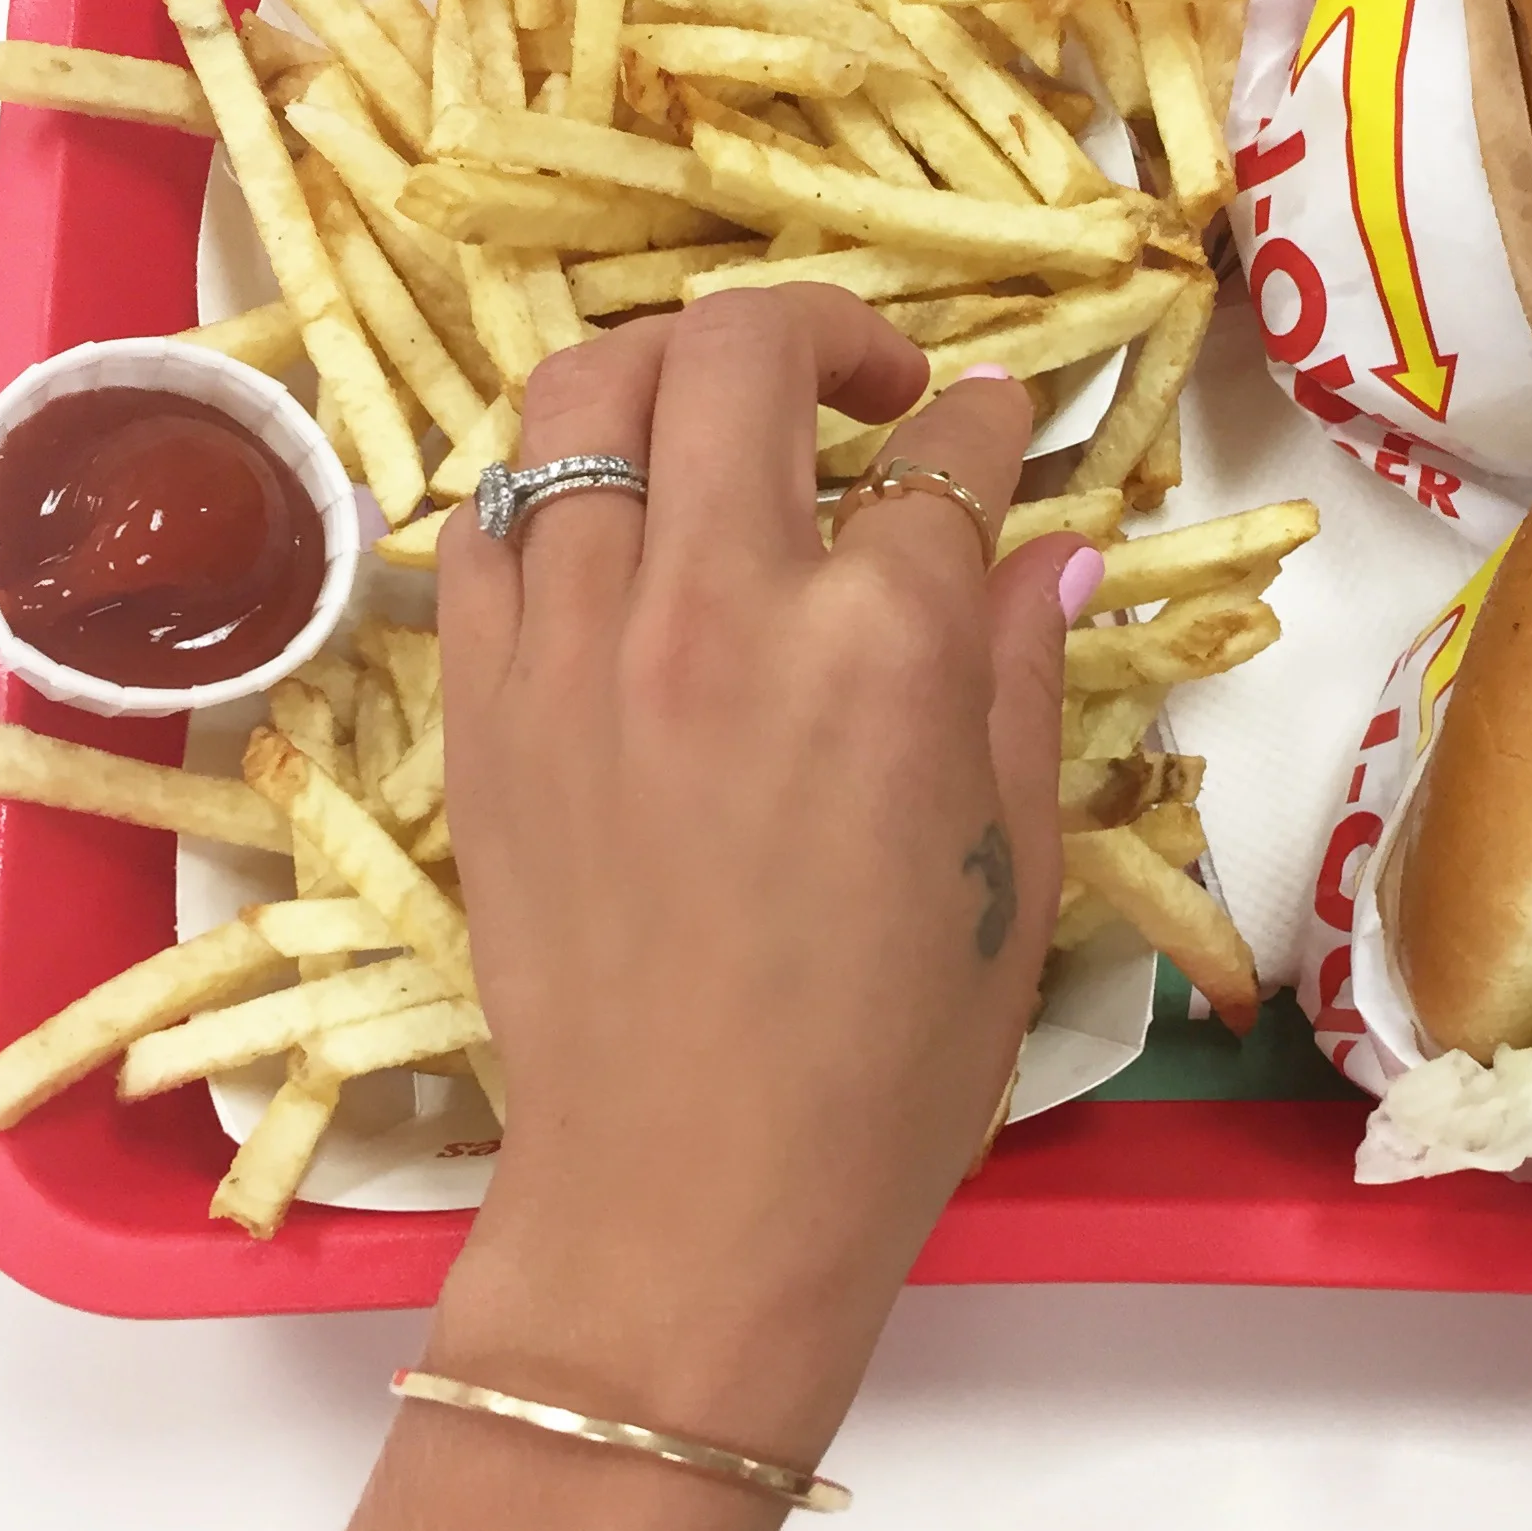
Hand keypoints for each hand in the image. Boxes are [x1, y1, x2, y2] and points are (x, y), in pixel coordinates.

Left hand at [426, 287, 1096, 1465]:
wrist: (689, 1198)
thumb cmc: (891, 1062)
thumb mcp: (1011, 868)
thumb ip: (1020, 675)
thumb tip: (1050, 544)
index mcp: (881, 650)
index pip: (945, 458)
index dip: (989, 422)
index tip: (995, 429)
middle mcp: (717, 604)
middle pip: (745, 355)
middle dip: (830, 332)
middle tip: (875, 390)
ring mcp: (575, 643)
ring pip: (587, 395)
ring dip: (677, 370)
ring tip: (727, 422)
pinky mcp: (480, 701)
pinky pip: (489, 518)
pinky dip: (555, 481)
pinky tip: (610, 526)